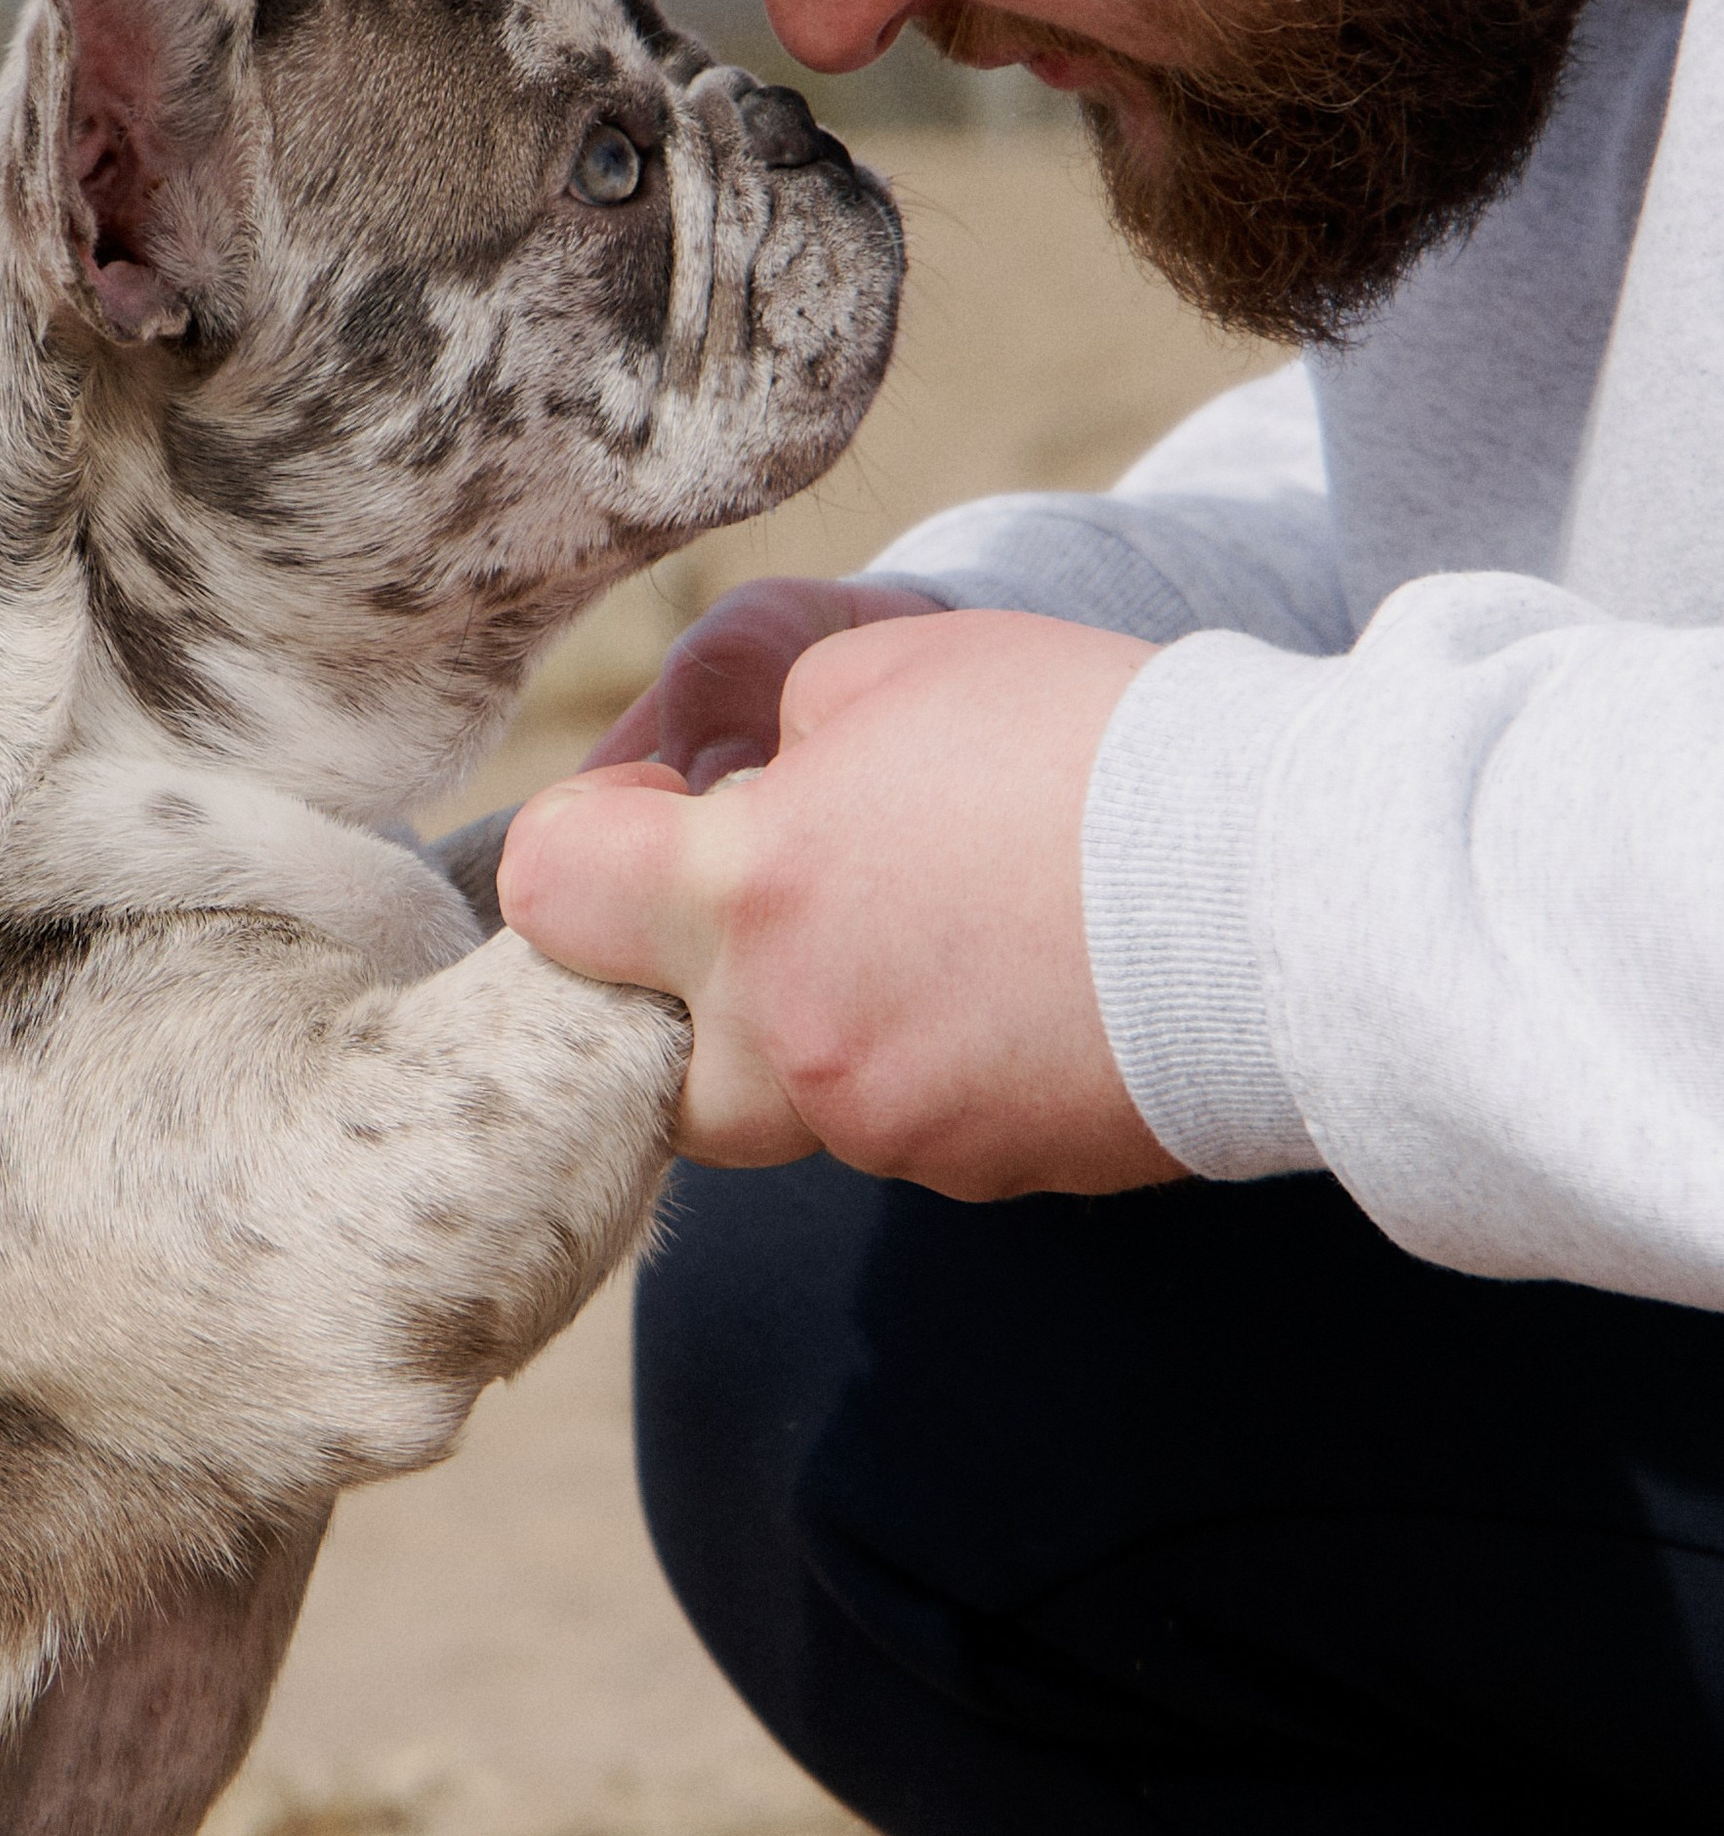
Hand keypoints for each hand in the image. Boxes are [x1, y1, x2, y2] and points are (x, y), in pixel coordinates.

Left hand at [503, 608, 1181, 1198]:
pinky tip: (1019, 976)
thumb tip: (744, 784)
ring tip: (938, 913)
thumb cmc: (1084, 746)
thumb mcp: (893, 665)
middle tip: (788, 886)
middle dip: (689, 977)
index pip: (546, 889)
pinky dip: (936, 1056)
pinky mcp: (992, 1171)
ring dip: (823, 1013)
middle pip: (651, 1053)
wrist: (1288, 889)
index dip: (594, 829)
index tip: (678, 798)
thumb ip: (774, 728)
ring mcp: (891, 1126)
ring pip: (791, 1093)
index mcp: (742, 898)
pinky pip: (910, 1121)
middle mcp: (791, 1041)